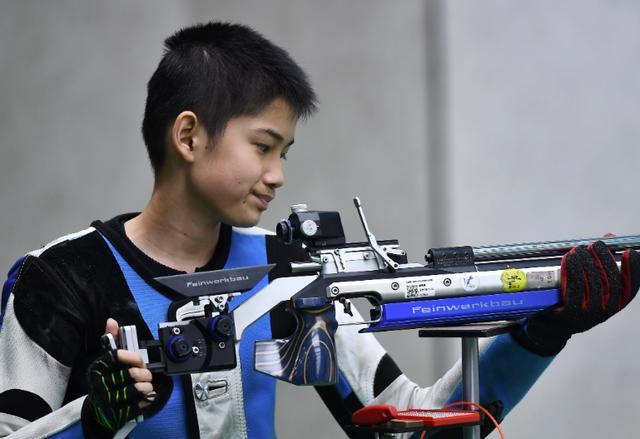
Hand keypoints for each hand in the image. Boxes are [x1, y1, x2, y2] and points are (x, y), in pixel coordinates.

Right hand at [81, 318, 154, 435]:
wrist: (99, 410)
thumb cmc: (106, 380)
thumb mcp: (106, 360)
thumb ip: (112, 340)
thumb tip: (112, 321)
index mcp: (97, 369)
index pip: (117, 356)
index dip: (133, 356)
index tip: (140, 359)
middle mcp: (99, 384)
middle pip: (131, 373)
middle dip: (144, 373)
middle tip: (146, 374)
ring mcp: (108, 401)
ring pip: (137, 389)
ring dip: (147, 386)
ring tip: (146, 385)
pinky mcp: (117, 414)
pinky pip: (140, 404)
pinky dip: (148, 399)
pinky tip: (147, 396)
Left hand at [515, 241, 639, 355]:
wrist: (552, 322)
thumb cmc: (574, 297)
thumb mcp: (591, 281)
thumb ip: (600, 260)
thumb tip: (609, 237)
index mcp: (615, 302)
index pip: (631, 287)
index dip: (634, 269)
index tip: (630, 252)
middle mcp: (607, 309)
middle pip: (612, 281)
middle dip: (605, 259)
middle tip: (596, 244)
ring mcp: (590, 313)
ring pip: (593, 283)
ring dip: (586, 262)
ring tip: (579, 249)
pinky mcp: (573, 312)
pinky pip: (576, 288)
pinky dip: (573, 271)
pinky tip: (570, 259)